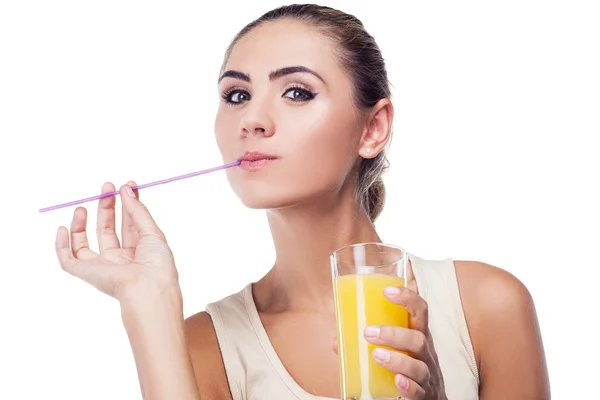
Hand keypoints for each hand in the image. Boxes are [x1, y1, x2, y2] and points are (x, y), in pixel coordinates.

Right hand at [55, 182, 179, 303]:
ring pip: (85, 242)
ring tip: (83, 205)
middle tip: (107, 186)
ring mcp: (103, 265)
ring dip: (82, 223)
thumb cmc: (157, 263)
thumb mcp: (152, 231)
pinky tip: (63, 227)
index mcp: (139, 251)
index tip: (127, 185)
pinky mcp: (87, 273)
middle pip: (107, 228)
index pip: (130, 223)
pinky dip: (61, 245)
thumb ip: (137, 211)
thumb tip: (126, 188)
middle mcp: (120, 258)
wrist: (148, 287)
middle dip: (106, 207)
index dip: (127, 204)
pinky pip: (68, 259)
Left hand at [364, 286, 446, 399]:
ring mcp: (426, 375)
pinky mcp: (423, 395)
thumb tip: (335, 340)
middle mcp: (425, 353)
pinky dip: (408, 386)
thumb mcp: (395, 348)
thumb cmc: (407, 365)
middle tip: (368, 332)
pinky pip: (419, 391)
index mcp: (417, 334)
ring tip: (376, 355)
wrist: (430, 398)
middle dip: (393, 334)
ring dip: (397, 360)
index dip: (407, 297)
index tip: (386, 291)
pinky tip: (398, 381)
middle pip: (418, 339)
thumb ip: (366, 342)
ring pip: (418, 366)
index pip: (419, 310)